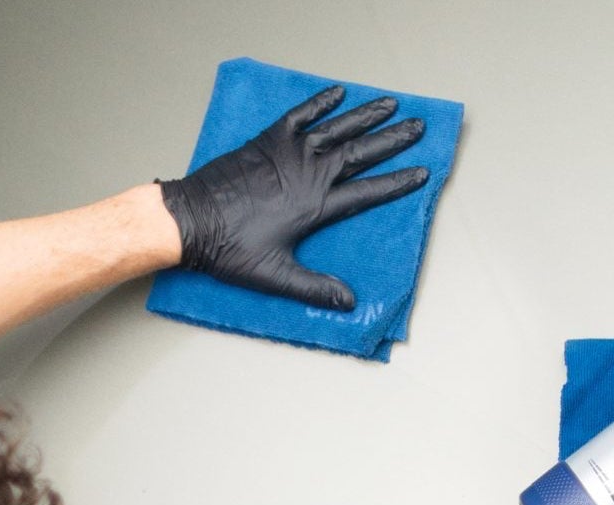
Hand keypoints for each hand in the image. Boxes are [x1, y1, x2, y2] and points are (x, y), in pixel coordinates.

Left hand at [159, 86, 427, 309]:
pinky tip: (338, 94)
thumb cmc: (231, 250)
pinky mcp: (267, 140)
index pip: (367, 193)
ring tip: (390, 103)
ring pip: (336, 128)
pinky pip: (300, 115)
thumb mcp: (276, 277)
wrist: (192, 219)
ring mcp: (288, 152)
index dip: (396, 184)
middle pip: (359, 153)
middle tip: (417, 127)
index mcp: (315, 207)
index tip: (420, 173)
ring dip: (365, 115)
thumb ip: (315, 289)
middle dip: (392, 140)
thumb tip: (348, 302)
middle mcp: (308, 174)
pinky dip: (320, 103)